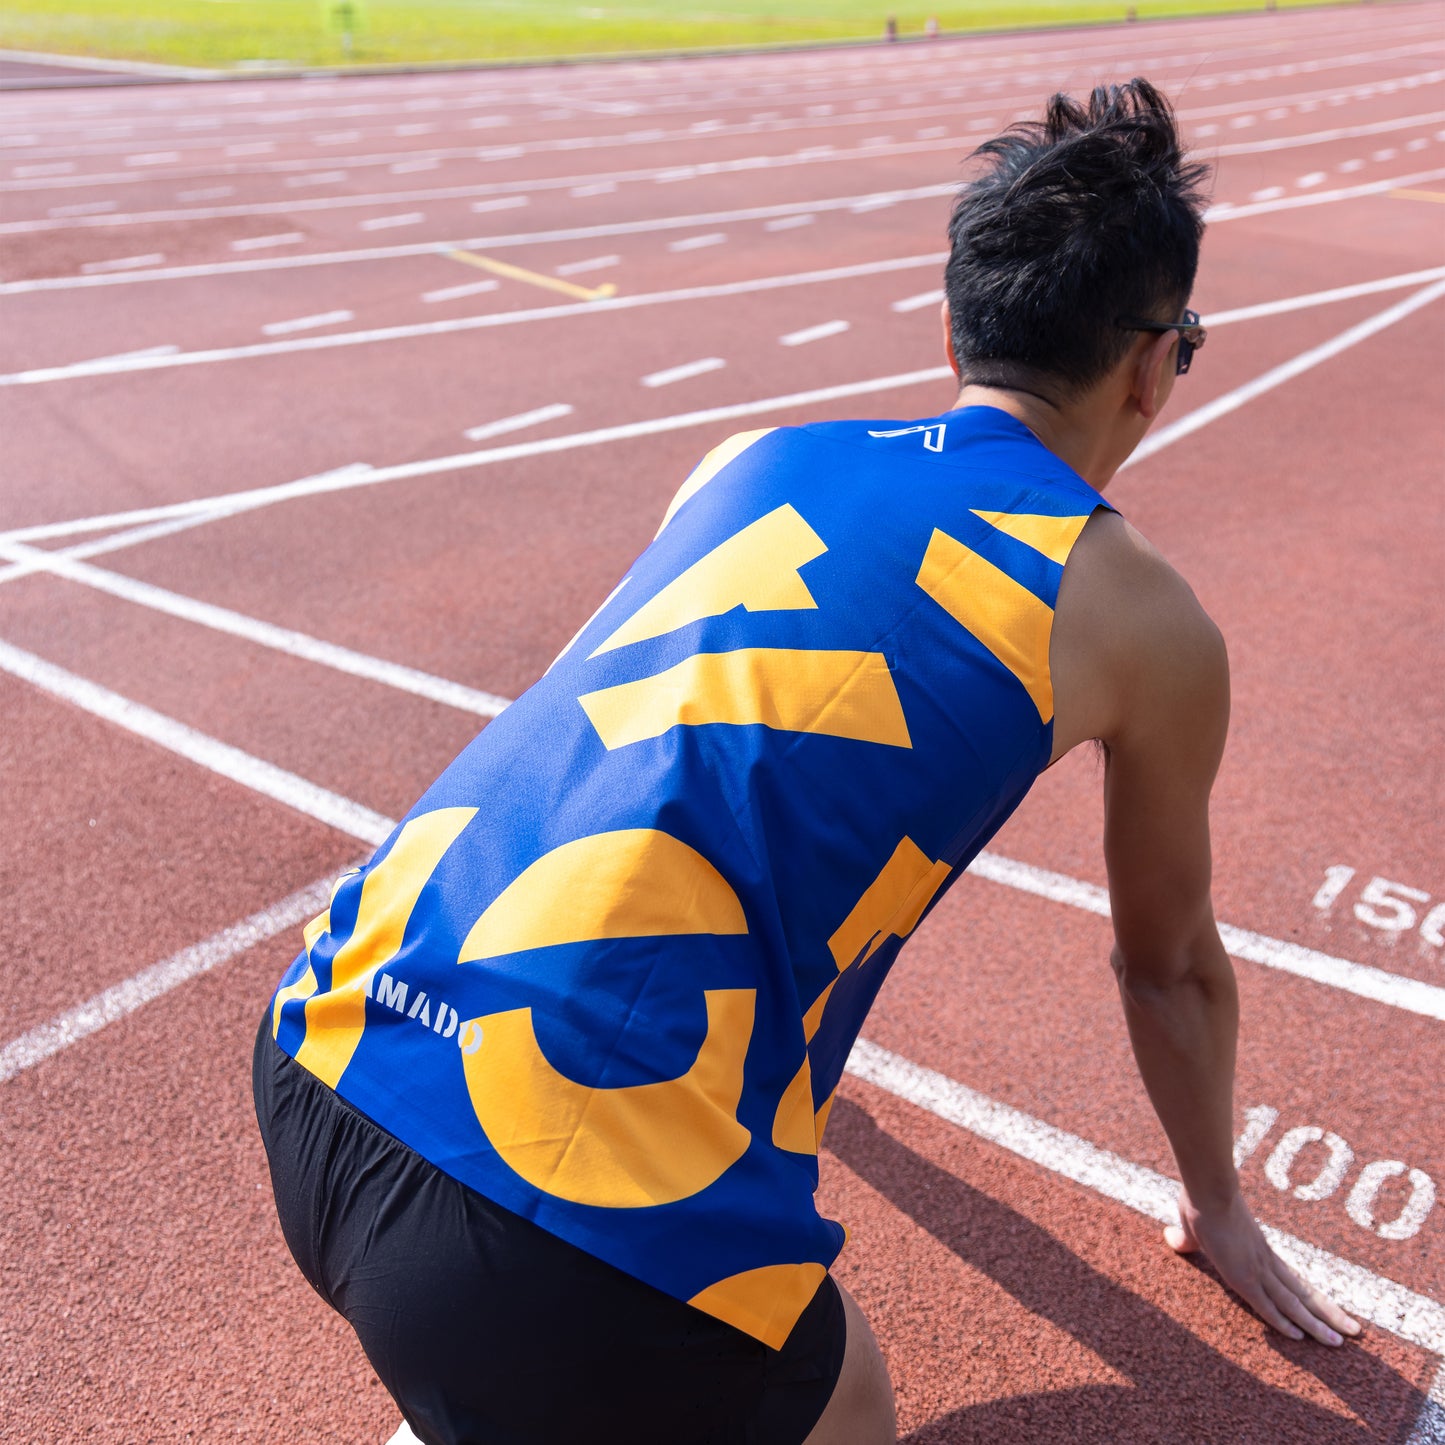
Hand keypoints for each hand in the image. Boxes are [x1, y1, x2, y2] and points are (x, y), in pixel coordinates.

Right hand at [1164, 1187, 1361, 1344]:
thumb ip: (1186, 1240)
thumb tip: (1172, 1238)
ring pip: (1293, 1304)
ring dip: (1317, 1324)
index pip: (1292, 1281)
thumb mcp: (1193, 1227)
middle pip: (1303, 1294)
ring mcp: (1256, 1269)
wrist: (1208, 1188)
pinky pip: (1266, 1305)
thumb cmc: (1201, 1200)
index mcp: (1260, 1251)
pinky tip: (1299, 1337)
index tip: (1330, 1311)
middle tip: (1354, 1333)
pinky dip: (1283, 1322)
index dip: (1310, 1298)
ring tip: (1340, 1343)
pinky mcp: (1243, 1276)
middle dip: (1328, 1314)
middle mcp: (1265, 1262)